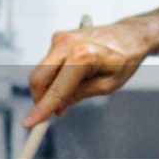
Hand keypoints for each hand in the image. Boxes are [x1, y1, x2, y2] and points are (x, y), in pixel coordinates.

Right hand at [23, 21, 150, 127]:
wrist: (130, 34)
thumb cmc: (124, 59)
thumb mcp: (107, 85)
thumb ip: (80, 95)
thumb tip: (58, 108)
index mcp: (82, 57)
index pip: (56, 89)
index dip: (42, 109)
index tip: (28, 124)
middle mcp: (66, 44)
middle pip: (38, 78)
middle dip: (40, 98)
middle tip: (53, 113)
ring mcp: (60, 38)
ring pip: (41, 71)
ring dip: (50, 86)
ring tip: (77, 87)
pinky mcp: (58, 38)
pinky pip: (48, 63)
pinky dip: (55, 75)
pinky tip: (74, 75)